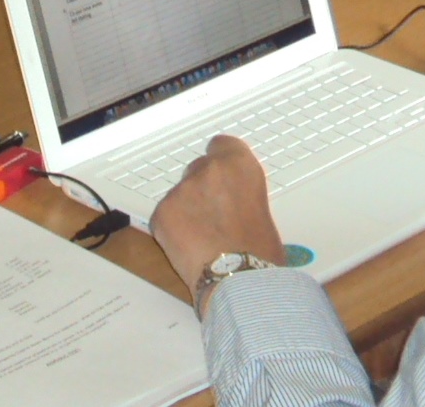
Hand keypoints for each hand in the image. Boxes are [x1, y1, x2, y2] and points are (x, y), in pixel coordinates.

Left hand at [149, 136, 288, 296]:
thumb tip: (233, 203)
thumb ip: (243, 194)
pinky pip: (165, 215)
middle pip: (198, 170)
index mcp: (239, 165)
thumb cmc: (261, 253)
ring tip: (203, 239)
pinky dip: (172, 228)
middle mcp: (208, 170)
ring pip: (180, 194)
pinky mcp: (161, 213)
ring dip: (187, 210)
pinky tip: (189, 247)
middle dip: (203, 189)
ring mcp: (181, 190)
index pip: (222, 145)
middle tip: (214, 216)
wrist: (239, 279)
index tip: (222, 178)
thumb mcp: (263, 210)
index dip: (221, 164)